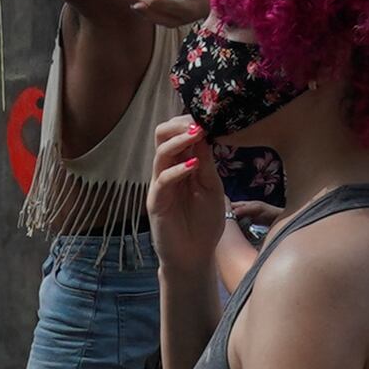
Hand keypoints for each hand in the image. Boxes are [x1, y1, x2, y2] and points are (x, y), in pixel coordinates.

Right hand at [147, 117, 225, 281]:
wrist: (195, 254)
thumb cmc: (205, 220)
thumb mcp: (212, 187)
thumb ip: (207, 163)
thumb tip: (206, 132)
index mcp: (183, 162)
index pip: (179, 132)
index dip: (191, 121)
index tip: (210, 113)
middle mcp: (168, 169)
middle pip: (162, 135)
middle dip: (179, 124)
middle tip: (199, 121)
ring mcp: (160, 185)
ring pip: (161, 153)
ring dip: (179, 141)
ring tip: (197, 134)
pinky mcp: (156, 202)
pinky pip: (162, 180)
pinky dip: (177, 169)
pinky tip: (192, 165)